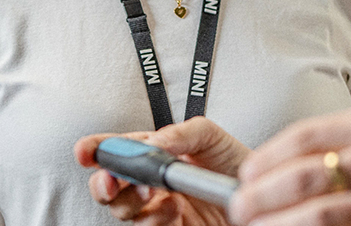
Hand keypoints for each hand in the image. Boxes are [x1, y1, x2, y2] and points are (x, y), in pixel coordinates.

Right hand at [74, 116, 253, 224]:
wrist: (265, 195)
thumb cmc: (237, 164)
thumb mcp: (211, 136)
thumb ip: (178, 133)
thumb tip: (150, 145)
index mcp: (155, 154)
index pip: (116, 151)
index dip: (95, 150)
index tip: (85, 152)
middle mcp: (151, 183)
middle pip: (109, 187)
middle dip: (104, 184)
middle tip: (112, 182)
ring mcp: (159, 209)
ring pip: (124, 211)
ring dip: (133, 202)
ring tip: (156, 193)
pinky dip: (154, 219)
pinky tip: (172, 209)